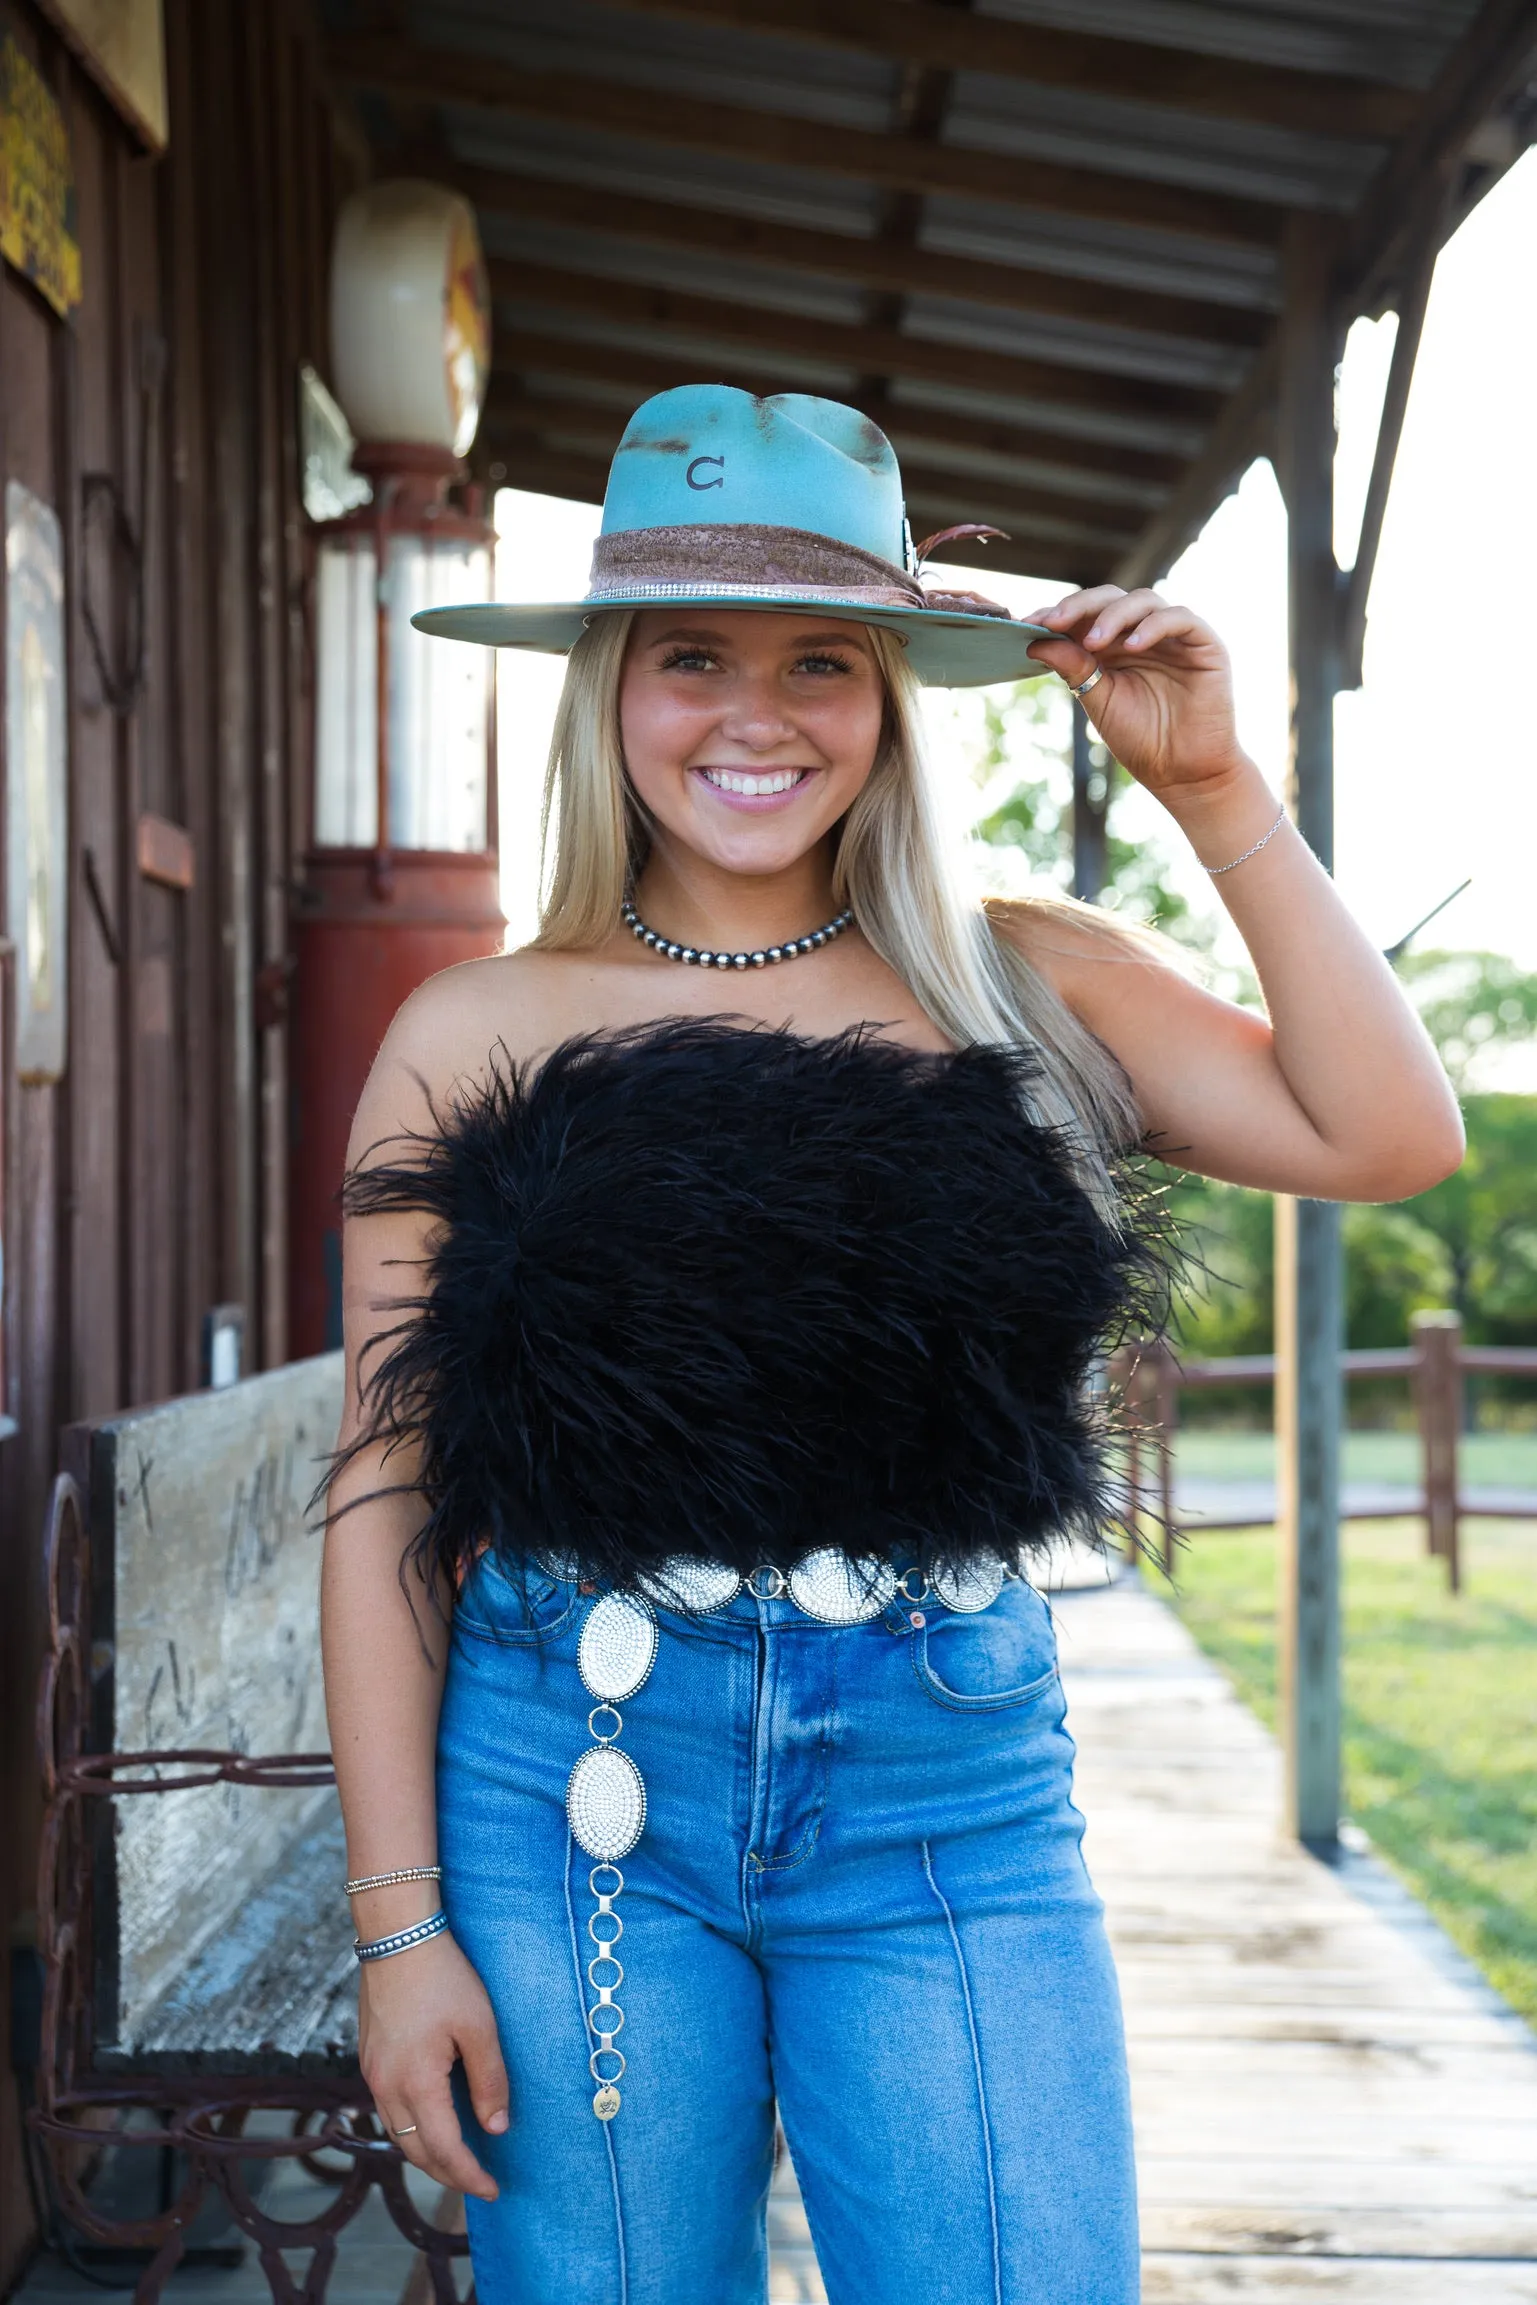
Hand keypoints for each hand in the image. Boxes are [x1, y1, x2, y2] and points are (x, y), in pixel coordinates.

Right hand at [359, 1932, 508, 2201]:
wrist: (397, 1937)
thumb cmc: (443, 1977)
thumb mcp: (479, 2027)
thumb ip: (489, 2081)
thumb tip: (496, 2128)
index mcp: (415, 2083)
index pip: (444, 2150)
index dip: (469, 2176)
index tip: (493, 2190)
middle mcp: (386, 2086)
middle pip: (415, 2151)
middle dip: (447, 2174)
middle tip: (478, 2183)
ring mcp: (372, 2072)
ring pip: (397, 2133)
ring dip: (426, 2154)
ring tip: (457, 2160)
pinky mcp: (370, 2057)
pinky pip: (388, 2109)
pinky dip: (411, 2128)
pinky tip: (430, 2121)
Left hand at [1025, 587, 1248, 808]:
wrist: (1181, 772)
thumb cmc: (1141, 739)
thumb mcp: (1098, 700)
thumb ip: (1074, 668)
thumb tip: (1036, 639)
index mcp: (1114, 645)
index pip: (1085, 614)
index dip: (1058, 612)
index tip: (1028, 622)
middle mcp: (1143, 633)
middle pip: (1111, 597)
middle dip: (1080, 606)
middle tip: (1054, 622)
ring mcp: (1173, 636)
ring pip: (1143, 600)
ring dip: (1113, 615)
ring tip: (1093, 641)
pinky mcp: (1204, 643)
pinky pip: (1180, 618)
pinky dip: (1153, 626)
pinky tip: (1132, 646)